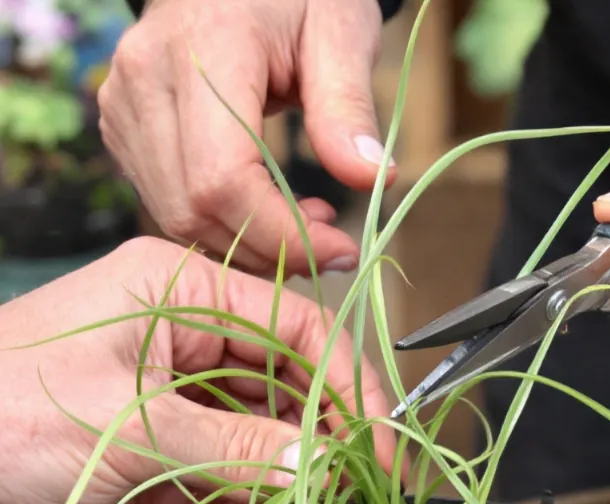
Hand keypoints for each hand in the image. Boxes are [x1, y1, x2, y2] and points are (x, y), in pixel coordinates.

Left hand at [0, 237, 393, 503]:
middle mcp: (182, 324)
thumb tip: (327, 468)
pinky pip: (220, 454)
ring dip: (255, 476)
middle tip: (328, 500)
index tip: (378, 454)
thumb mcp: (133, 432)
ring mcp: (168, 377)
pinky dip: (216, 490)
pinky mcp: (154, 425)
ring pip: (255, 425)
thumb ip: (241, 447)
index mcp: (181, 288)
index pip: (299, 328)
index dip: (350, 391)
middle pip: (284, 380)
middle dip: (304, 443)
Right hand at [98, 0, 395, 275]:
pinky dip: (222, 227)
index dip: (281, 234)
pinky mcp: (124, 128)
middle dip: (268, 249)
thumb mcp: (340, 33)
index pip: (222, 179)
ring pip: (176, 217)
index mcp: (202, 47)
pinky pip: (168, 204)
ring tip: (306, 222)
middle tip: (328, 246)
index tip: (340, 252)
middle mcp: (145, 78)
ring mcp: (124, 106)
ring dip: (247, 244)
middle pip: (194, 208)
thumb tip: (373, 179)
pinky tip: (267, 210)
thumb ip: (348, 108)